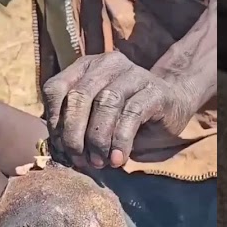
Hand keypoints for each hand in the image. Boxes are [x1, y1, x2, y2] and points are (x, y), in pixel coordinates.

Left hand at [43, 51, 195, 168]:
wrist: (172, 105)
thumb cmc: (126, 116)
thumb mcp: (95, 119)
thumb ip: (75, 127)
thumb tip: (57, 150)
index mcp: (85, 68)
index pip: (56, 88)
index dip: (54, 120)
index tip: (60, 147)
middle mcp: (107, 64)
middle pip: (79, 96)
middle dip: (74, 134)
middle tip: (79, 160)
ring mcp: (133, 74)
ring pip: (106, 103)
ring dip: (98, 138)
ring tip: (99, 162)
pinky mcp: (154, 90)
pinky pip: (132, 114)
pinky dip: (121, 140)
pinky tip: (118, 158)